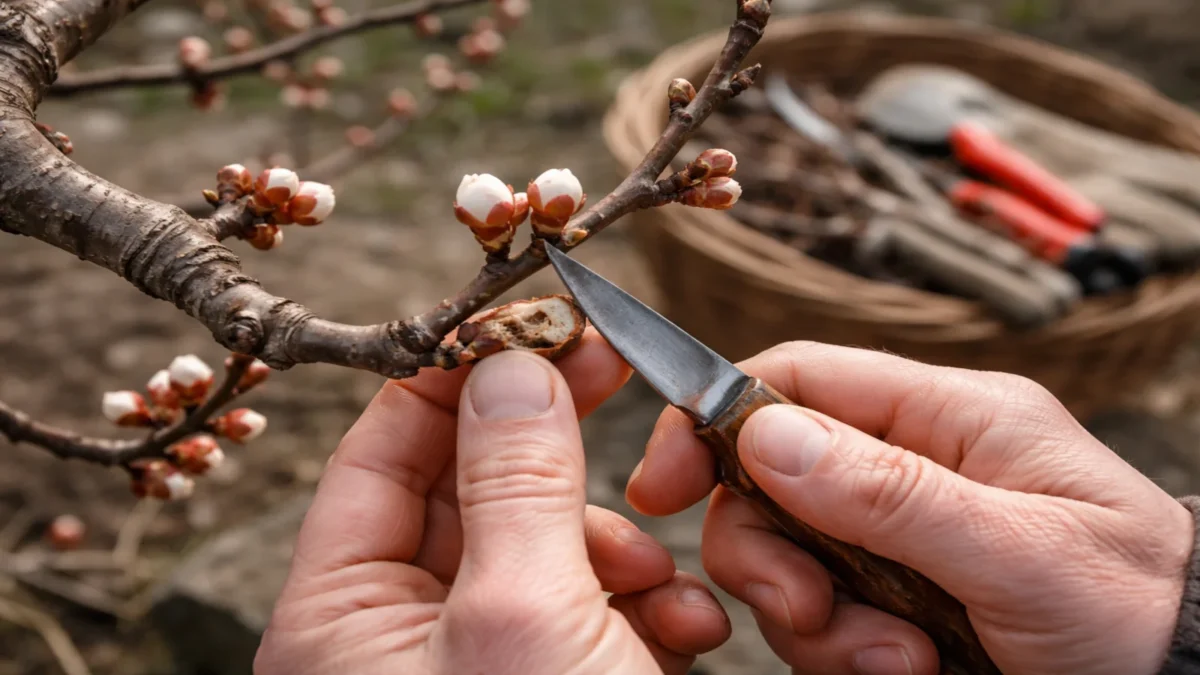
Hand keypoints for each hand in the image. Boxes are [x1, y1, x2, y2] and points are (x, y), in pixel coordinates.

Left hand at [255, 331, 730, 674]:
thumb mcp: (525, 618)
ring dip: (615, 544)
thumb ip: (515, 480)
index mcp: (340, 621)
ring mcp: (476, 669)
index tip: (528, 316)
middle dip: (554, 454)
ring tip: (663, 580)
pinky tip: (686, 626)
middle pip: (471, 494)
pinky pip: (585, 614)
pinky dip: (640, 605)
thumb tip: (511, 361)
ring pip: (542, 550)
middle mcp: (395, 641)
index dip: (451, 374)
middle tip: (616, 374)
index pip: (380, 453)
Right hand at [627, 341, 1194, 674]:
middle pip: (771, 479)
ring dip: (816, 620)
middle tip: (803, 609)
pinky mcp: (896, 599)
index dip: (714, 418)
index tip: (661, 485)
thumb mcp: (1021, 552)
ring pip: (788, 557)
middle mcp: (914, 468)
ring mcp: (901, 537)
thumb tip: (762, 432)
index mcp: (949, 417)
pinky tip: (907, 672)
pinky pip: (821, 617)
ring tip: (899, 661)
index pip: (798, 378)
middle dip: (768, 551)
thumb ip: (890, 492)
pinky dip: (841, 653)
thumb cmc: (1141, 612)